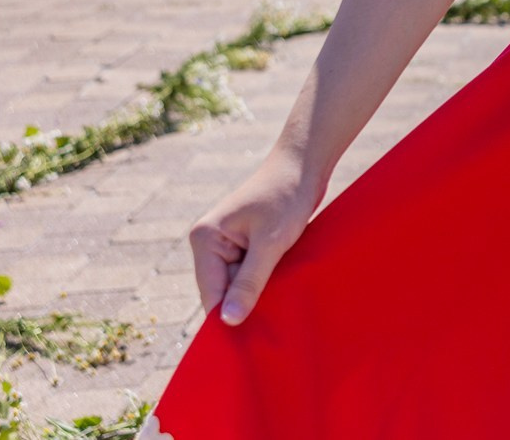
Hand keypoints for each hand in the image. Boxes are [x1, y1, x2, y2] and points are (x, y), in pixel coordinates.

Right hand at [188, 150, 324, 324]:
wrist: (304, 163)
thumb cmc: (287, 195)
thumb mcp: (271, 242)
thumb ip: (250, 282)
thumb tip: (228, 320)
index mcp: (205, 239)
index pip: (211, 294)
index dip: (227, 319)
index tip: (246, 346)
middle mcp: (209, 242)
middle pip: (222, 292)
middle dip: (244, 306)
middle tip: (269, 331)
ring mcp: (226, 243)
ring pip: (237, 285)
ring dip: (257, 294)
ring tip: (279, 309)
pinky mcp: (244, 243)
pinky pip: (248, 273)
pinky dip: (263, 282)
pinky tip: (281, 291)